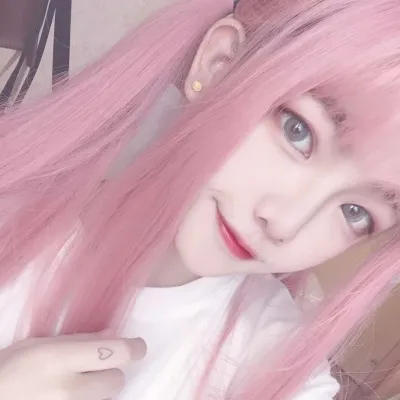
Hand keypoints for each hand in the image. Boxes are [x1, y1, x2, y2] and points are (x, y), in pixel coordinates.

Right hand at [0, 333, 146, 399]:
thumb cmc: (10, 369)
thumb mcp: (40, 344)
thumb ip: (79, 339)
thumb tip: (113, 334)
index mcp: (61, 359)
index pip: (116, 353)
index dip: (134, 347)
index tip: (138, 345)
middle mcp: (69, 389)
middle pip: (116, 381)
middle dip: (113, 371)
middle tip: (98, 365)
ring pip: (107, 398)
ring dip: (101, 388)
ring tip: (79, 382)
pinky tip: (73, 394)